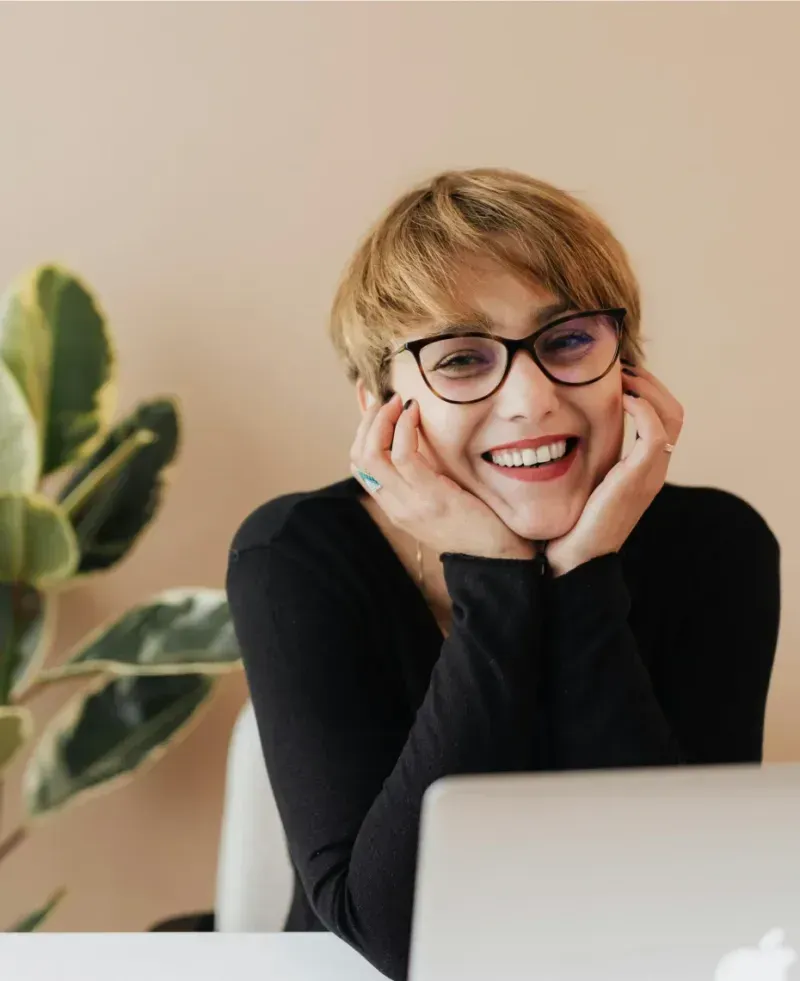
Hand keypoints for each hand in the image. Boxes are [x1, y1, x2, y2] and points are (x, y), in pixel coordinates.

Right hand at [350, 393, 535, 560]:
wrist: (499, 555)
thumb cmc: (477, 521)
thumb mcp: (441, 495)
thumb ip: (424, 473)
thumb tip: (416, 436)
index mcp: (395, 506)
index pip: (360, 465)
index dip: (361, 430)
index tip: (374, 404)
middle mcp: (396, 506)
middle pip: (359, 457)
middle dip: (367, 421)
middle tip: (385, 399)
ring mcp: (411, 504)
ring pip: (373, 454)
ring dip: (382, 419)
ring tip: (398, 401)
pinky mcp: (432, 497)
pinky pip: (404, 456)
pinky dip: (405, 428)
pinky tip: (414, 413)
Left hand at [546, 364, 683, 576]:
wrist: (572, 560)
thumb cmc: (569, 522)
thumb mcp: (580, 481)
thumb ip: (584, 457)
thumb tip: (558, 428)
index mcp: (642, 469)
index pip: (664, 416)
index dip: (646, 389)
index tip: (617, 372)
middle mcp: (653, 470)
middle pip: (675, 411)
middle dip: (650, 382)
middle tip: (620, 366)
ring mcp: (650, 475)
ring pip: (671, 416)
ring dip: (648, 388)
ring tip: (621, 375)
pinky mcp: (639, 480)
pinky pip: (655, 433)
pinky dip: (643, 408)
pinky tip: (620, 398)